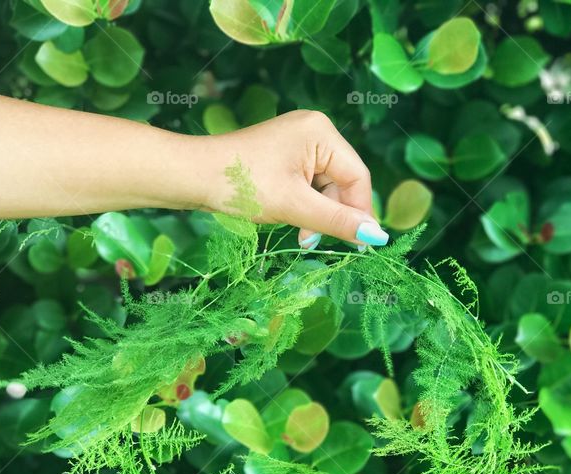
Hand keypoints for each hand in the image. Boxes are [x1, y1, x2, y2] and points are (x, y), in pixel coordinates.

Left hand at [199, 110, 388, 250]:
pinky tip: (292, 219)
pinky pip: (309, 184)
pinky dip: (304, 206)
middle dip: (332, 214)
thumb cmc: (242, 184)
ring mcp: (299, 142)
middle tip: (312, 240)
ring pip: (326, 187)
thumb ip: (337, 220)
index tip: (357, 244)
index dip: (359, 212)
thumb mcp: (294, 206)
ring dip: (317, 214)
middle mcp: (315, 131)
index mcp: (321, 132)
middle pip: (343, 182)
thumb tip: (378, 236)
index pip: (358, 177)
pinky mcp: (285, 155)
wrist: (192, 176)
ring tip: (299, 233)